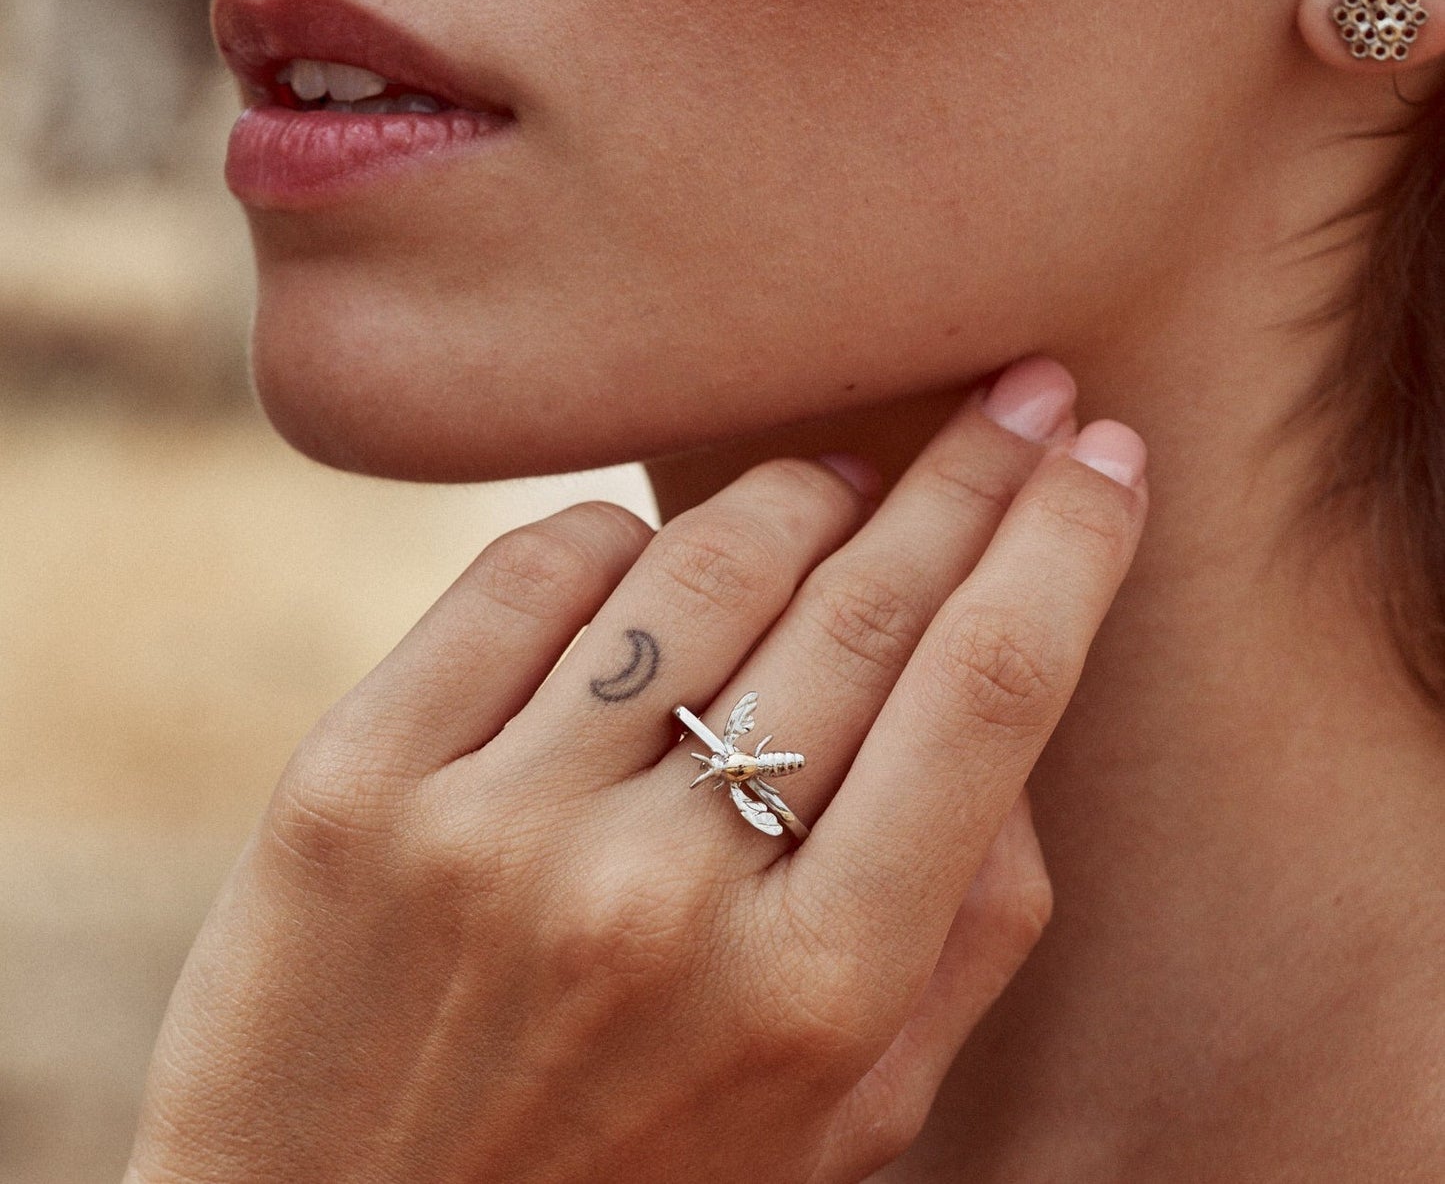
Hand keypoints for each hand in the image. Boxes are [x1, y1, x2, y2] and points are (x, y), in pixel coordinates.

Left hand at [127, 356, 1146, 1183]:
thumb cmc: (637, 1172)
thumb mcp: (851, 1114)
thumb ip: (967, 928)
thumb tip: (1011, 685)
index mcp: (818, 993)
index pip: (988, 692)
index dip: (1067, 542)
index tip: (1101, 450)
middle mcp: (662, 900)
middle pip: (860, 606)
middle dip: (964, 475)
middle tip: (1013, 394)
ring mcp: (496, 832)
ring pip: (698, 562)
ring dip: (794, 492)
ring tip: (831, 481)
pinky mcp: (357, 784)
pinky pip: (529, 569)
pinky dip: (610, 533)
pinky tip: (646, 558)